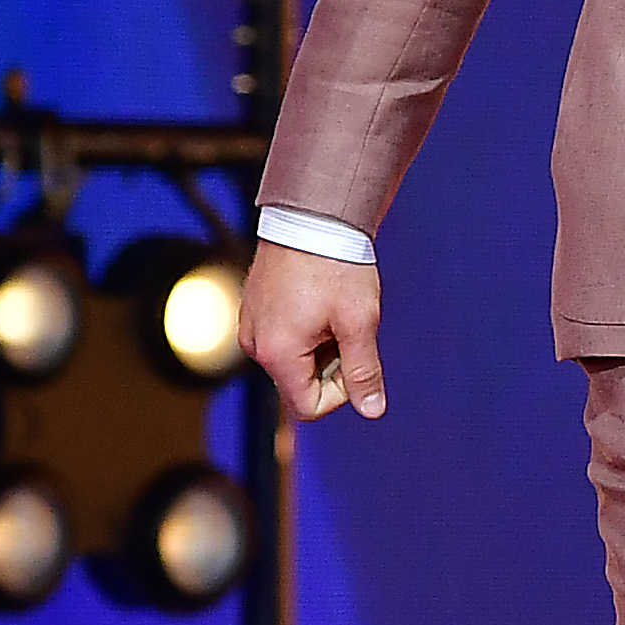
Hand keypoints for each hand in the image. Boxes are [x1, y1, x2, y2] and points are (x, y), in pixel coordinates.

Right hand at [244, 238, 386, 422]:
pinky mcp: (255, 308)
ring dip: (322, 343)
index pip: (309, 406)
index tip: (356, 353)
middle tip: (347, 323)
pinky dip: (308, 326)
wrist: (313, 213)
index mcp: (276, 353)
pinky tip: (319, 297)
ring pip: (295, 359)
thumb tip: (372, 410)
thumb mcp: (359, 322)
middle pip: (301, 383)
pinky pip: (284, 336)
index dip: (342, 391)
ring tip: (332, 305)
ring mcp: (251, 324)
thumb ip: (364, 371)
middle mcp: (255, 344)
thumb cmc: (336, 265)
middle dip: (332, 362)